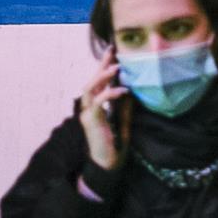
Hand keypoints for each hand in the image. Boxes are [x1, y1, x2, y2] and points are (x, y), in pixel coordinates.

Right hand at [78, 51, 127, 170]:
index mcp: (95, 108)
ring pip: (90, 89)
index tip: (114, 53)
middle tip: (112, 51)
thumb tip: (130, 91)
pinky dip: (109, 94)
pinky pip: (98, 103)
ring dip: (102, 76)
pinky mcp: (90, 122)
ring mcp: (87, 115)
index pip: (98, 83)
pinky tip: (122, 90)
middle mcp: (88, 109)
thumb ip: (125, 108)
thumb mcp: (124, 124)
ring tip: (116, 67)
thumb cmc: (114, 147)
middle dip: (101, 65)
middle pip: (91, 81)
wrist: (107, 166)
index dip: (104, 67)